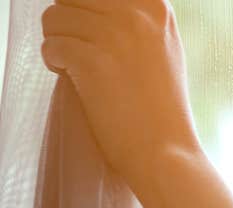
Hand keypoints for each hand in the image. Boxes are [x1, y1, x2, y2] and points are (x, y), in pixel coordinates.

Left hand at [40, 0, 200, 189]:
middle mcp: (138, 13)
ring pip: (54, 18)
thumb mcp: (162, 47)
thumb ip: (134, 18)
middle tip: (87, 56)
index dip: (86, 11)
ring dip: (60, 45)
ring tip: (84, 71)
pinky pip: (50, 46)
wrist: (165, 151)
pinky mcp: (93, 60)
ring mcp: (116, 36)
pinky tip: (78, 82)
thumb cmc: (160, 106)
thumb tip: (87, 4)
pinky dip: (56, 65)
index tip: (97, 39)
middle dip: (69, 25)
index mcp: (155, 6)